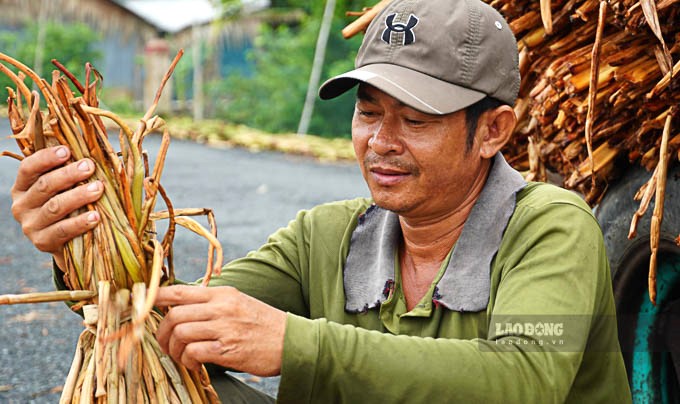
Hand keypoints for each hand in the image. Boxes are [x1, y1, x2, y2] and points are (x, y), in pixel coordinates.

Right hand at [10, 146, 103, 268]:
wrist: (69, 243)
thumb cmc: (71, 206)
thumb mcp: (65, 188)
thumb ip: (70, 169)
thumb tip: (93, 145)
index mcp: (22, 187)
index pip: (28, 168)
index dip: (46, 158)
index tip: (67, 151)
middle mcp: (21, 205)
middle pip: (44, 186)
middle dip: (68, 174)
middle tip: (89, 166)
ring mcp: (30, 226)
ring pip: (54, 207)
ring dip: (78, 196)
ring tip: (98, 188)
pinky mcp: (42, 242)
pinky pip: (63, 230)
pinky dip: (80, 223)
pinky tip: (96, 216)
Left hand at [155, 285, 286, 376]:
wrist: (292, 342)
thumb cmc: (264, 324)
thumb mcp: (239, 303)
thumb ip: (213, 303)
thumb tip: (183, 307)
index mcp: (223, 293)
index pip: (180, 290)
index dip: (155, 297)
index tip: (143, 305)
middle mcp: (221, 307)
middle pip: (175, 314)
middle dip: (162, 332)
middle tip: (165, 343)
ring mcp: (224, 328)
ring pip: (180, 333)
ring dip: (173, 349)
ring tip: (179, 356)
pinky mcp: (227, 350)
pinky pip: (193, 353)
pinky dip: (187, 361)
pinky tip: (193, 364)